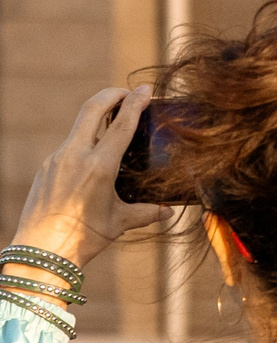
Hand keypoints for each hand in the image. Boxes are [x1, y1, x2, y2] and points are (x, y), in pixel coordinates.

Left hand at [11, 88, 167, 268]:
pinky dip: (85, 140)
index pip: (121, 125)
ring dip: (97, 117)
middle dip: (111, 95)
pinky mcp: (47, 168)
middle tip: (127, 93)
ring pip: (79, 126)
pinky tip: (94, 154)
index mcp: (99, 167)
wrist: (41, 251)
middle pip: (92, 109)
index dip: (135, 103)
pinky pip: (69, 146)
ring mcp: (57, 159)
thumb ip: (147, 212)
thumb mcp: (120, 223)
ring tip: (114, 122)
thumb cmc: (83, 238)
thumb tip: (169, 211)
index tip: (146, 90)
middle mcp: (75, 156)